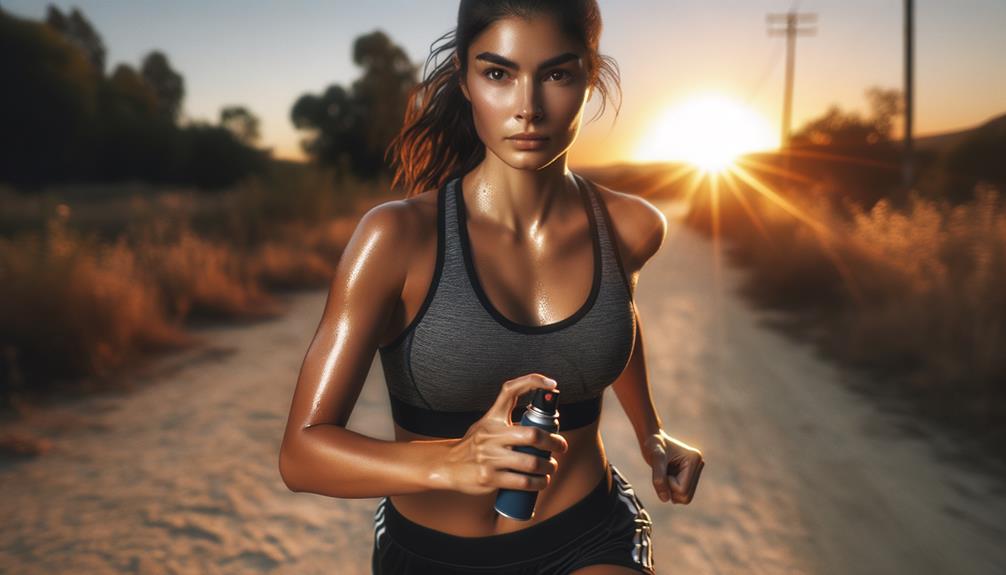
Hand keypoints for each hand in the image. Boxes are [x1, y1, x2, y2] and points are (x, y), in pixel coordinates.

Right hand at [436, 374, 568, 495]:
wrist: (446, 466)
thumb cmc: (472, 445)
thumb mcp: (485, 425)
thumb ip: (507, 421)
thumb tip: (541, 423)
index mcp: (492, 418)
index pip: (510, 391)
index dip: (532, 382)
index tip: (552, 384)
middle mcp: (491, 435)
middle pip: (532, 435)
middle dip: (554, 442)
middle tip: (561, 446)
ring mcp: (490, 457)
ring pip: (531, 462)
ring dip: (548, 466)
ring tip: (551, 467)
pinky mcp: (490, 478)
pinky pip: (522, 482)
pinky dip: (538, 483)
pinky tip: (541, 482)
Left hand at [642, 429, 703, 503]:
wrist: (653, 441)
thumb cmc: (653, 445)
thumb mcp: (654, 458)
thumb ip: (659, 478)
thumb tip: (665, 499)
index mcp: (694, 459)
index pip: (682, 490)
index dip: (668, 485)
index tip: (662, 469)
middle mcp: (699, 465)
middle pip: (686, 497)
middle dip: (670, 489)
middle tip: (663, 473)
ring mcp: (696, 472)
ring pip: (685, 498)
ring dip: (670, 489)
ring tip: (666, 473)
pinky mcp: (691, 476)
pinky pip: (682, 495)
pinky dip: (671, 489)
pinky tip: (668, 475)